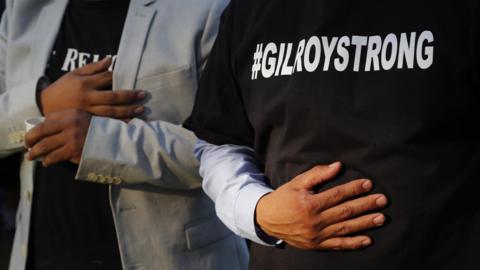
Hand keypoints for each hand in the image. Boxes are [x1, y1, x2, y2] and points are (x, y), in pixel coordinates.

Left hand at [25, 109, 91, 165]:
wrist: (113, 141)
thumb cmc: (95, 130)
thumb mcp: (82, 118)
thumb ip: (65, 119)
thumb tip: (44, 127)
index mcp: (70, 114)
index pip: (45, 121)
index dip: (33, 130)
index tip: (30, 136)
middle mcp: (69, 124)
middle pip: (40, 133)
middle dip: (29, 141)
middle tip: (27, 146)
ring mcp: (71, 138)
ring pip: (44, 146)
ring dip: (34, 153)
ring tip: (31, 156)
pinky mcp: (74, 151)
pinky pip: (54, 157)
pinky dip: (47, 160)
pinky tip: (46, 162)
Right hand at [40, 57, 144, 118]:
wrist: (44, 105)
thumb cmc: (62, 88)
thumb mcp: (74, 74)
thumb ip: (93, 68)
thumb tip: (110, 60)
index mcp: (85, 83)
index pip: (107, 79)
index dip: (120, 78)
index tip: (132, 78)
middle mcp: (87, 98)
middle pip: (112, 97)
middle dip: (129, 96)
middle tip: (143, 94)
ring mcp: (87, 111)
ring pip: (110, 112)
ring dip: (127, 111)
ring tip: (141, 110)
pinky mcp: (86, 121)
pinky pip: (105, 123)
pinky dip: (117, 123)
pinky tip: (129, 123)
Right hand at [256, 162, 387, 249]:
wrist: (266, 219)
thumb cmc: (284, 198)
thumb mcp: (297, 183)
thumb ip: (317, 174)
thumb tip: (337, 166)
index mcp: (309, 203)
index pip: (337, 195)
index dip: (354, 189)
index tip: (369, 184)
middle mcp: (314, 220)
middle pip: (345, 211)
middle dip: (366, 205)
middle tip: (383, 200)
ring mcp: (316, 235)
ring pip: (345, 228)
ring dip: (365, 223)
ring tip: (381, 217)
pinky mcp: (316, 245)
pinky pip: (338, 245)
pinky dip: (353, 243)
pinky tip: (368, 239)